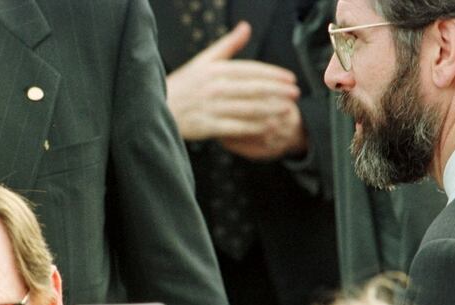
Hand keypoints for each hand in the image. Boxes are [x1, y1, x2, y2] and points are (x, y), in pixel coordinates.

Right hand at [166, 22, 303, 160]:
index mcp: (214, 69)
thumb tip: (246, 27)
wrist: (157, 108)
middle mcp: (213, 87)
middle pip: (253, 89)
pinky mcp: (207, 126)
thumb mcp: (202, 61)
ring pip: (248, 108)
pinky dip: (254, 127)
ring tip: (288, 110)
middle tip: (296, 94)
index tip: (291, 78)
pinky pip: (236, 127)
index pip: (250, 70)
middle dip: (278, 91)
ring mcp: (210, 107)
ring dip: (271, 109)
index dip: (273, 74)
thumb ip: (227, 46)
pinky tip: (269, 127)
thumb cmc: (183, 85)